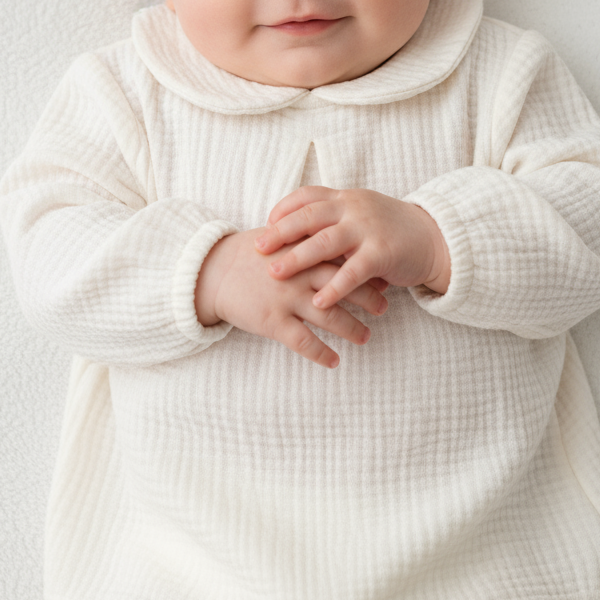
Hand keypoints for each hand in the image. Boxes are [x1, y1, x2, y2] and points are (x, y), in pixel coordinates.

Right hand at [195, 228, 386, 368]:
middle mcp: (298, 273)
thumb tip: (339, 245)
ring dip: (352, 328)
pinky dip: (321, 353)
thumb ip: (309, 240)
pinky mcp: (272, 321)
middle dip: (368, 297)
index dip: (365, 267)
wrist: (214, 272)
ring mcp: (286, 298)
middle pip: (344, 285)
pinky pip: (304, 341)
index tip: (384, 275)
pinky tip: (334, 361)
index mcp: (303, 250)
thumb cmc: (250, 255)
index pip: (343, 257)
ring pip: (330, 316)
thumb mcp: (281, 238)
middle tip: (385, 307)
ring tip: (366, 337)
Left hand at [254, 187, 450, 309]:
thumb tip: (293, 231)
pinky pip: (353, 271)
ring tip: (275, 273)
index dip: (283, 209)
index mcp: (345, 198)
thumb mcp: (360, 215)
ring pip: (325, 242)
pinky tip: (318, 303)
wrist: (433, 238)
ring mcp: (368, 229)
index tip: (265, 224)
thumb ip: (332, 219)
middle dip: (281, 232)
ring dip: (297, 258)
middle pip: (309, 216)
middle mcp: (353, 208)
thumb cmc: (389, 230)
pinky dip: (334, 288)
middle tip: (258, 248)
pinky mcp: (382, 253)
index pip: (307, 196)